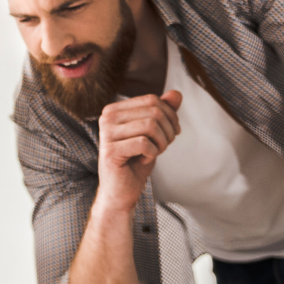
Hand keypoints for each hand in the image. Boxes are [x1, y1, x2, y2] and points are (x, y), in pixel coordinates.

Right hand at [96, 91, 181, 213]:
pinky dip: (152, 153)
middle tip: (164, 146)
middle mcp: (107, 117)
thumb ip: (163, 112)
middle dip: (168, 130)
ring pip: (150, 126)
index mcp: (114, 109)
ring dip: (161, 142)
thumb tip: (177, 93)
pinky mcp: (110, 151)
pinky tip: (144, 160)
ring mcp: (106, 134)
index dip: (170, 115)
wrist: (121, 191)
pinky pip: (144, 143)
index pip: (151, 99)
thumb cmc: (136, 161)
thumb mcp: (154, 134)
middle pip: (153, 111)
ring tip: (155, 152)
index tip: (172, 133)